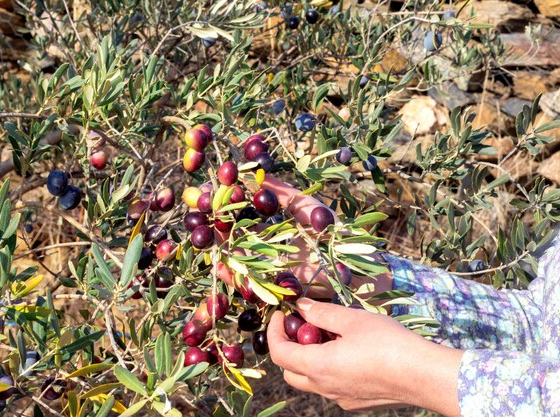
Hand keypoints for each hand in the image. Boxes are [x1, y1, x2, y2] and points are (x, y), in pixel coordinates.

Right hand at [217, 175, 392, 297]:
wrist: (358, 262)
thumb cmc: (334, 230)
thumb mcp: (306, 206)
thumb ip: (284, 193)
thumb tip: (259, 176)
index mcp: (275, 233)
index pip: (243, 222)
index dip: (226, 213)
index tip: (209, 199)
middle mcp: (270, 252)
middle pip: (237, 244)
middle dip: (218, 236)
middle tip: (201, 224)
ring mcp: (274, 270)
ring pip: (241, 265)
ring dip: (224, 258)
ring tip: (209, 247)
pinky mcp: (280, 288)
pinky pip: (255, 285)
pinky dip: (238, 279)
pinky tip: (223, 268)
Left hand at [267, 298, 461, 415]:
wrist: (424, 375)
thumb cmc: (388, 344)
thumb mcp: (352, 319)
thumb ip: (322, 312)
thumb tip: (301, 307)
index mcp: (318, 366)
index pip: (279, 353)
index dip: (274, 331)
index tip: (281, 314)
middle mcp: (324, 388)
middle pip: (290, 371)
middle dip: (288, 347)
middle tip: (301, 326)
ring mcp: (340, 398)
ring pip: (310, 380)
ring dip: (309, 358)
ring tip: (329, 334)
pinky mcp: (356, 402)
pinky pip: (331, 386)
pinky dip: (328, 368)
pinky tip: (348, 351)